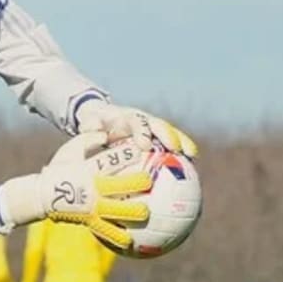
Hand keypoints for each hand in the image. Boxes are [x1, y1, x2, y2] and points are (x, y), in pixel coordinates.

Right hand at [1, 132, 152, 251]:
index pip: (112, 160)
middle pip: (120, 186)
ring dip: (133, 213)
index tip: (144, 150)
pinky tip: (131, 242)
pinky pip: (107, 231)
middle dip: (138, 184)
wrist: (40, 196)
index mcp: (89, 170)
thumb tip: (106, 132)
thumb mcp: (70, 149)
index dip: (129, 154)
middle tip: (150, 182)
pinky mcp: (90, 222)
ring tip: (146, 214)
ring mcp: (92, 207)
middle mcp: (93, 189)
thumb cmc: (59, 169)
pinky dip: (119, 237)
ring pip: (117, 211)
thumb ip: (88, 139)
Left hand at [76, 100, 197, 156]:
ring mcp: (150, 127)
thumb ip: (91, 125)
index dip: (142, 132)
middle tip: (175, 148)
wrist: (103, 116)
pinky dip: (181, 150)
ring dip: (181, 141)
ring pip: (169, 132)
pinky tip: (191, 165)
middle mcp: (142, 119)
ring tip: (192, 155)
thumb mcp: (90, 122)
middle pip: (158, 124)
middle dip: (167, 134)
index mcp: (126, 116)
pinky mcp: (156, 135)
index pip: (136, 121)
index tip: (145, 145)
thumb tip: (93, 129)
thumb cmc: (95, 123)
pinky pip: (171, 142)